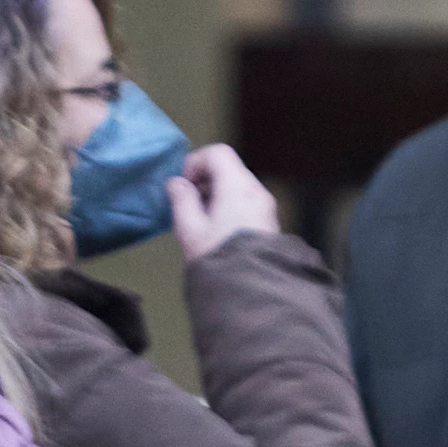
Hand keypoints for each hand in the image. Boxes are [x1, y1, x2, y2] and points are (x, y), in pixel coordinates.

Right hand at [167, 143, 280, 257]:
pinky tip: (218, 234)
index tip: (183, 185)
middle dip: (205, 182)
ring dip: (217, 198)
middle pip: (229, 171)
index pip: (218, 154)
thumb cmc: (219, 260)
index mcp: (237, 186)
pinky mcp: (270, 226)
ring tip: (201, 224)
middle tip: (188, 206)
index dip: (196, 162)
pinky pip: (247, 206)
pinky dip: (231, 209)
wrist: (252, 292)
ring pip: (238, 189)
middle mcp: (257, 192)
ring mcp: (267, 209)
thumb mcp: (190, 230)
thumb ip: (181, 201)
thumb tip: (177, 184)